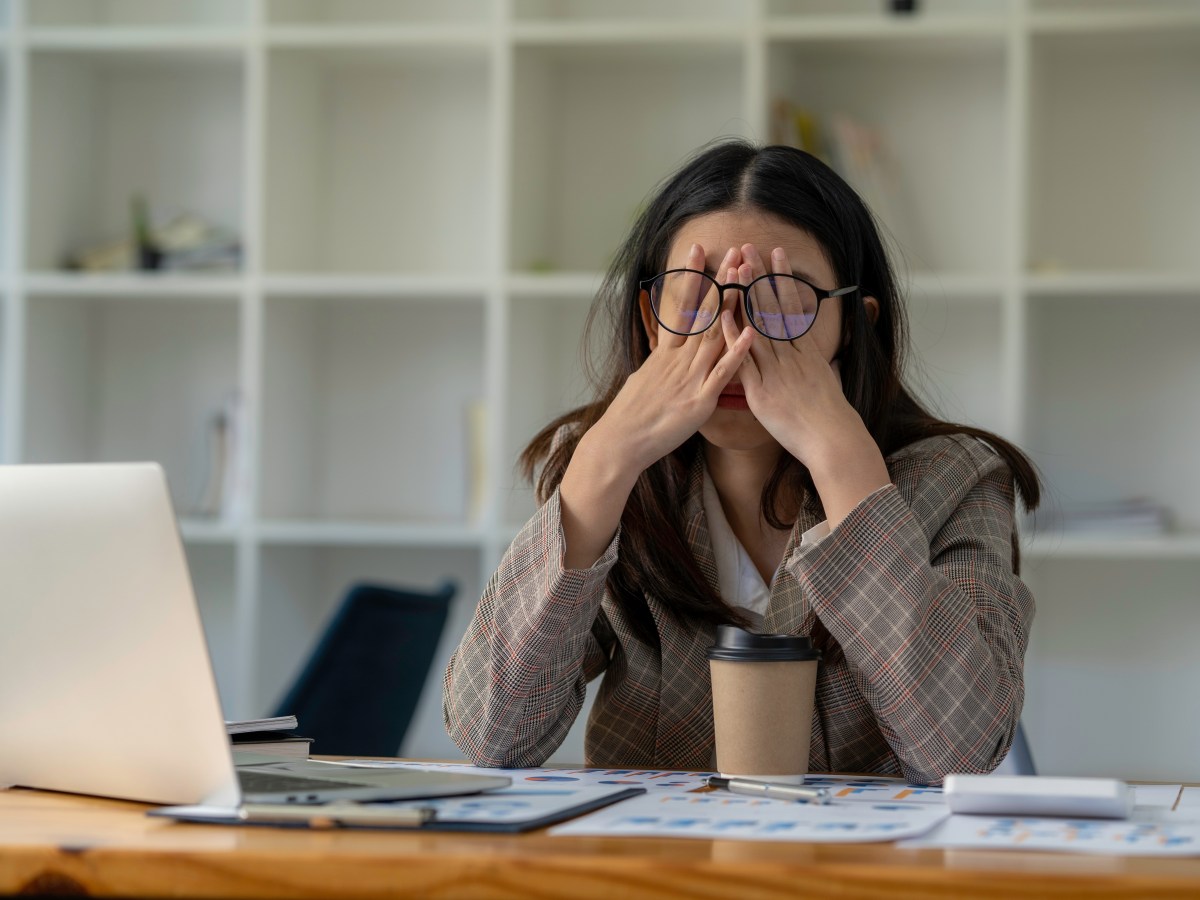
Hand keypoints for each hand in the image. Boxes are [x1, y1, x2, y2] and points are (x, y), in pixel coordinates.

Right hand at [593, 242, 754, 472]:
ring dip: (733, 305)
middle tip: (733, 251)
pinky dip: (736, 352)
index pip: (681, 306)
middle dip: (720, 280)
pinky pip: (722, 373)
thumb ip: (660, 363)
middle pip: (704, 313)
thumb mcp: (643, 379)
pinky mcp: (699, 400)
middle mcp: (678, 359)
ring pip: (715, 334)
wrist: (620, 442)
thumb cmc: (631, 415)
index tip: (698, 250)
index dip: (692, 277)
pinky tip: (750, 332)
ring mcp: (690, 377)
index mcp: (666, 354)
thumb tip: (663, 353)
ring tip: (746, 277)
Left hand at [721, 244, 890, 526]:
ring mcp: (775, 370)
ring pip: (757, 325)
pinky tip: (722, 316)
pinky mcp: (761, 390)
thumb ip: (816, 364)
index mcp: (806, 351)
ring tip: (735, 268)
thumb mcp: (827, 381)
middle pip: (772, 308)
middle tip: (749, 248)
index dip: (782, 279)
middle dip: (760, 276)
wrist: (832, 440)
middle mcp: (791, 355)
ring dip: (745, 295)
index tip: (775, 255)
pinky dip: (733, 337)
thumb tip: (816, 355)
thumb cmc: (831, 417)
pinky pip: (744, 359)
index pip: (791, 306)